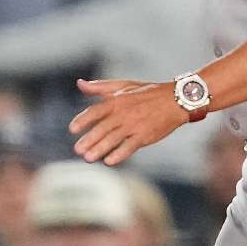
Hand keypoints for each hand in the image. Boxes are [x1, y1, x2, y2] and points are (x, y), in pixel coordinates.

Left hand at [69, 78, 186, 165]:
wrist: (175, 100)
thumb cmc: (147, 92)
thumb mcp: (123, 85)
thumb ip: (99, 87)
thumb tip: (79, 84)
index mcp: (117, 100)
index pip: (95, 111)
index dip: (83, 120)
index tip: (72, 129)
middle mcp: (124, 113)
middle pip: (102, 128)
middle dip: (89, 139)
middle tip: (77, 150)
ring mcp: (135, 125)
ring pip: (114, 139)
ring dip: (100, 149)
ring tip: (88, 158)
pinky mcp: (145, 136)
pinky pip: (130, 147)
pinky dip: (120, 154)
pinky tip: (109, 161)